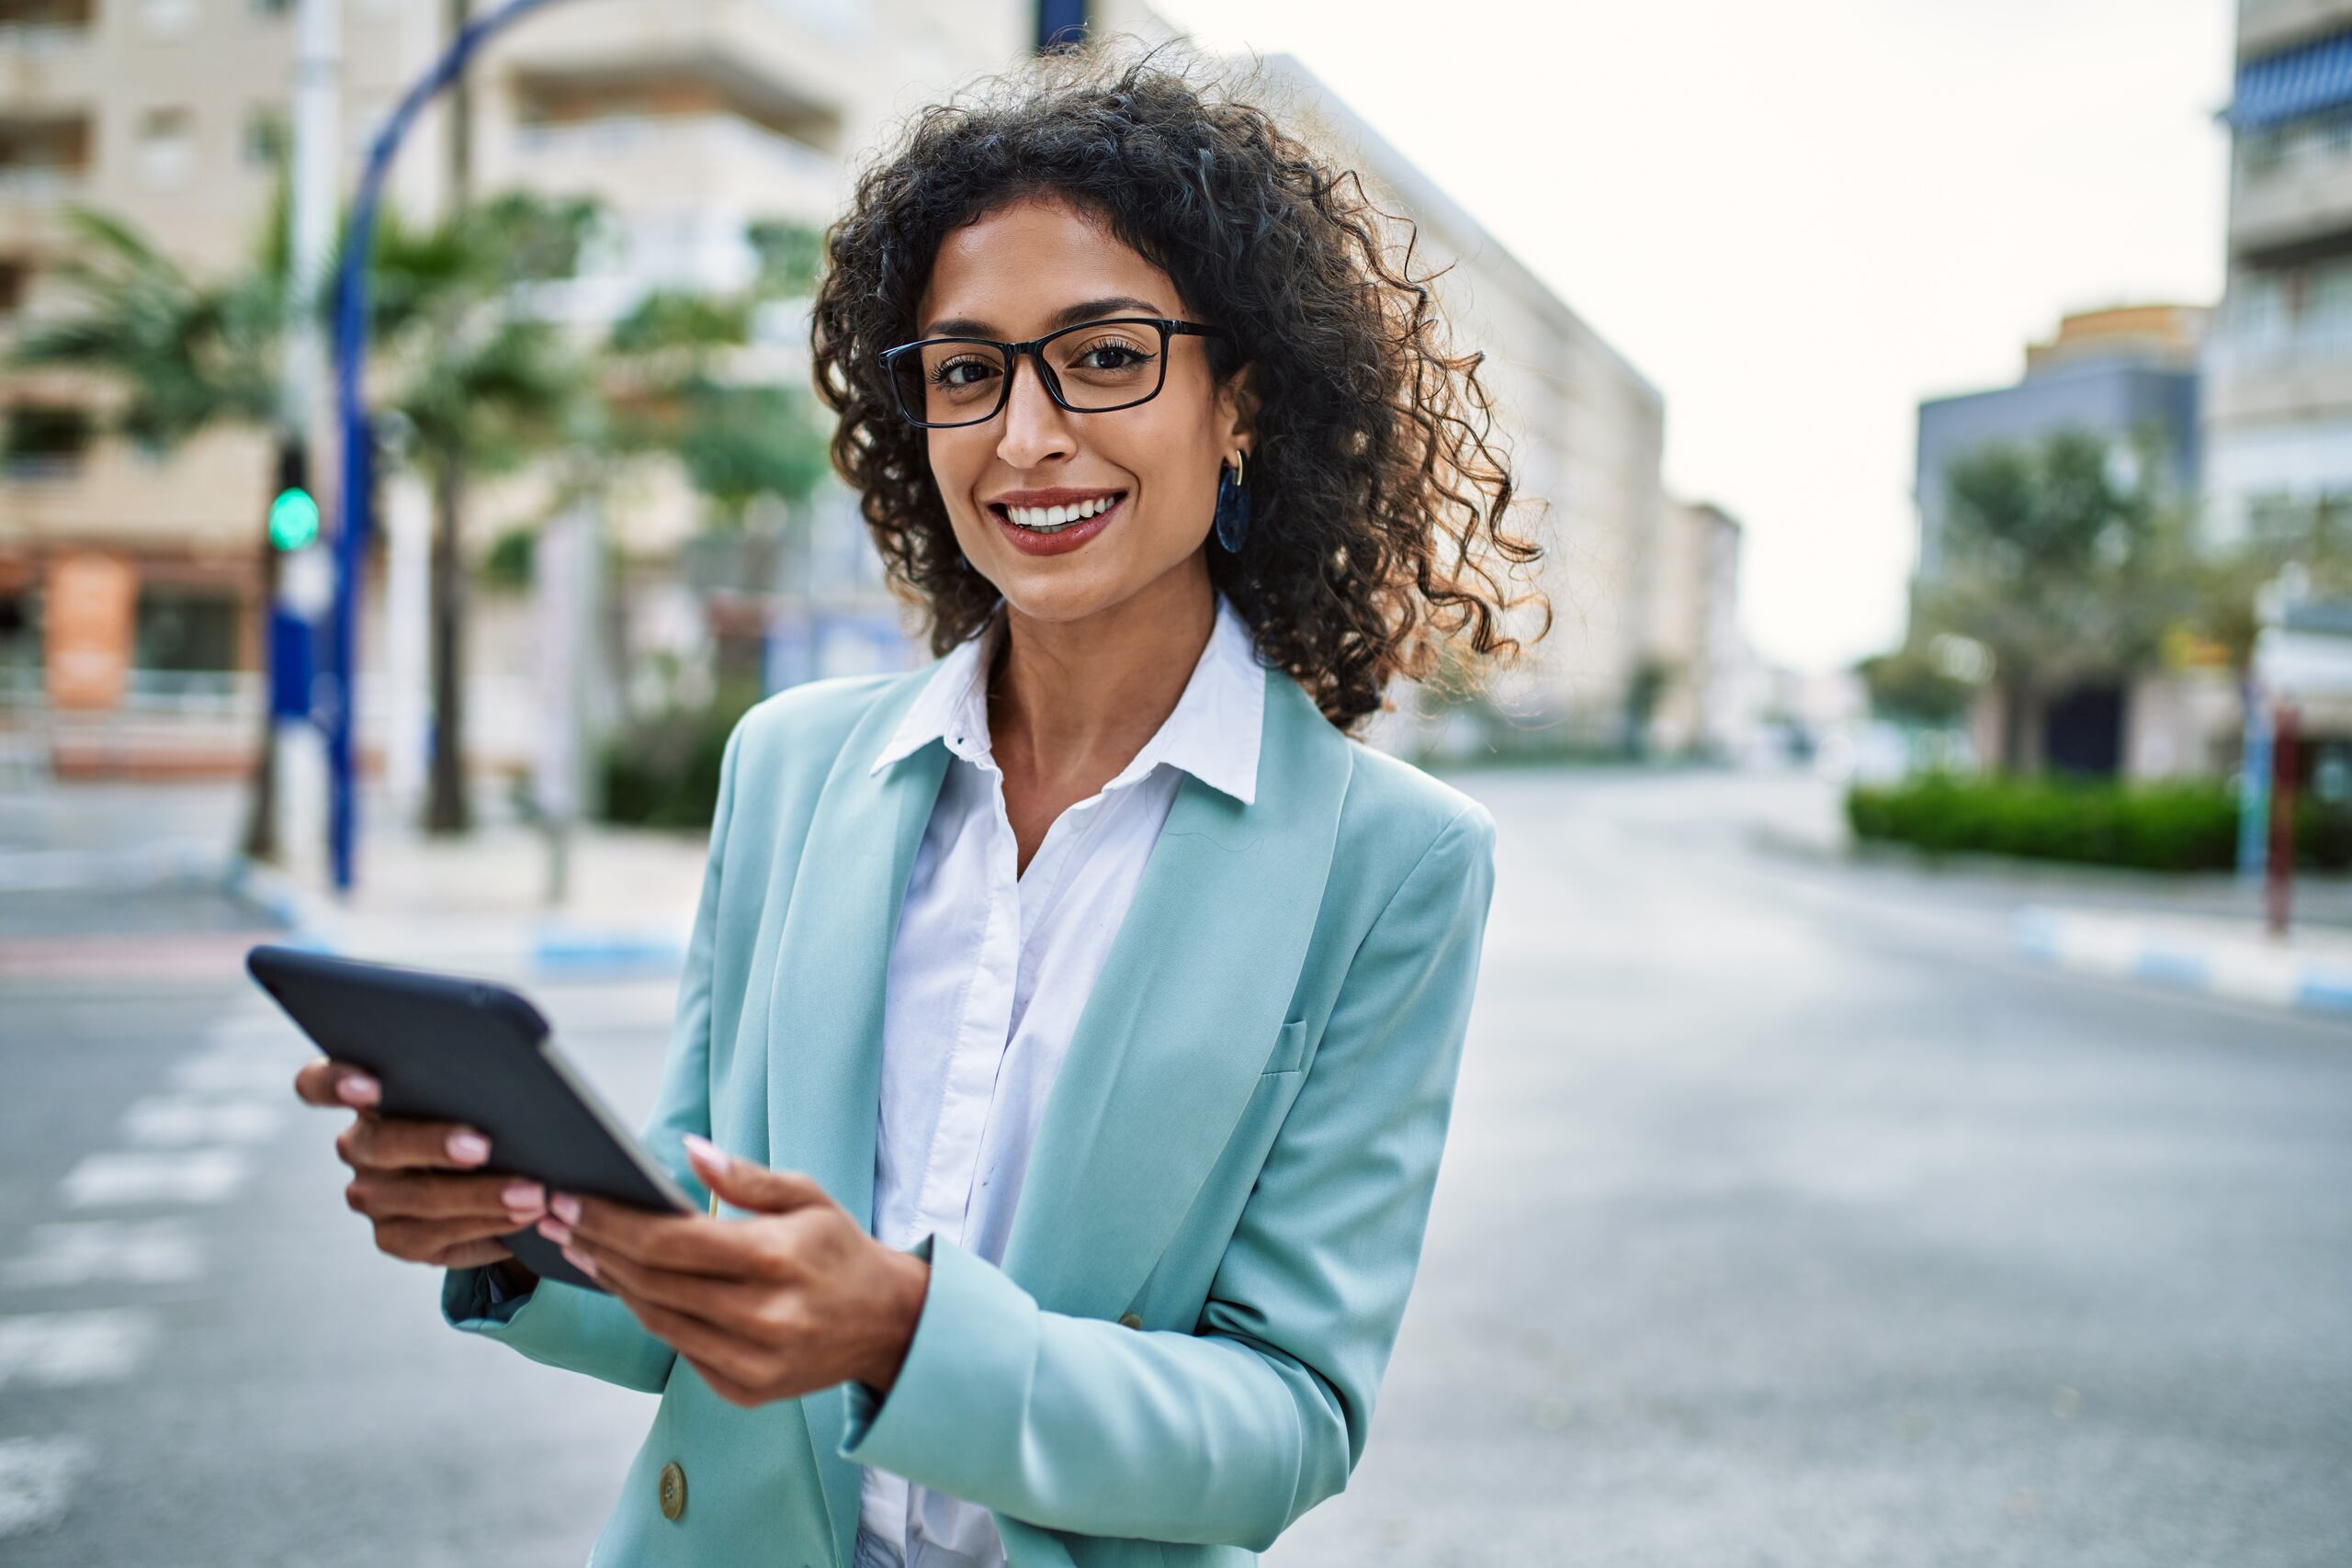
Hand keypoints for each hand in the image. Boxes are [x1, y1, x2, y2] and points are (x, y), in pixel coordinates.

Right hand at [293, 1058, 548, 1270]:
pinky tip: (524, 1218)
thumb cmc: (484, 1111)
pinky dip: (488, 1224)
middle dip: (434, 1144)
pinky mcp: (395, 1237)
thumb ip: (473, 1077)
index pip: (318, 1084)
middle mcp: (358, 1146)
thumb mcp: (475, 1089)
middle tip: (483, 1145)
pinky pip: (437, 1236)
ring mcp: (371, 1196)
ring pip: (419, 1197)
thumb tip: (513, 1072)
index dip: (335, 1083)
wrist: (495, 1173)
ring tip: (532, 1193)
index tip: (368, 1084)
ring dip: (482, 1196)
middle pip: (381, 1144)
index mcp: (364, 1095)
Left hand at [537, 1134, 929, 1407]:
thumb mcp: (808, 1197)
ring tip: (580, 1245)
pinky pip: (677, 1348)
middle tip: (556, 1215)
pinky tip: (625, 1284)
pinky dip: (647, 1313)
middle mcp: (763, 1318)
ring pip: (656, 1318)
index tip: (570, 1197)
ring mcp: (752, 1362)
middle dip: (596, 1244)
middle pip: (652, 1282)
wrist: (888, 1325)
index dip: (612, 1220)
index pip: (670, 1242)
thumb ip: (746, 1177)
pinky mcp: (744, 1391)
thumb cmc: (839, 1250)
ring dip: (611, 1281)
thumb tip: (688, 1149)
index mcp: (777, 1259)